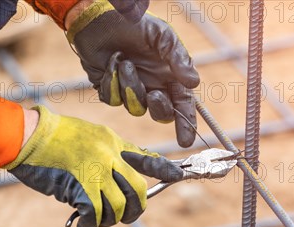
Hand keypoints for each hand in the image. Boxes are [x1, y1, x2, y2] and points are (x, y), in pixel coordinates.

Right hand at [5, 106, 182, 226]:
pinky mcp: (79, 185)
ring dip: (110, 219)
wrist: (26, 135)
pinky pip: (95, 214)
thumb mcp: (91, 136)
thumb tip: (126, 173)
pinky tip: (83, 224)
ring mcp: (95, 170)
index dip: (165, 169)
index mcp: (114, 143)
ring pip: (118, 206)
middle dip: (135, 209)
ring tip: (96, 220)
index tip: (178, 175)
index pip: (147, 158)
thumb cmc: (54, 137)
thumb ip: (110, 153)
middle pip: (137, 190)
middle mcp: (109, 156)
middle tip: (124, 215)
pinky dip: (90, 224)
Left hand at [66, 0, 199, 147]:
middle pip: (162, 115)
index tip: (185, 140)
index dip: (186, 125)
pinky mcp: (110, 90)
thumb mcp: (164, 36)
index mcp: (170, 77)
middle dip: (159, 109)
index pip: (183, 106)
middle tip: (154, 94)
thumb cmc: (136, 24)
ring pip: (135, 108)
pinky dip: (111, 82)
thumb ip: (180, 60)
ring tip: (124, 62)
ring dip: (130, 86)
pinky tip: (111, 63)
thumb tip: (193, 84)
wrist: (100, 18)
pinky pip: (113, 99)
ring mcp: (131, 90)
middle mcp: (153, 87)